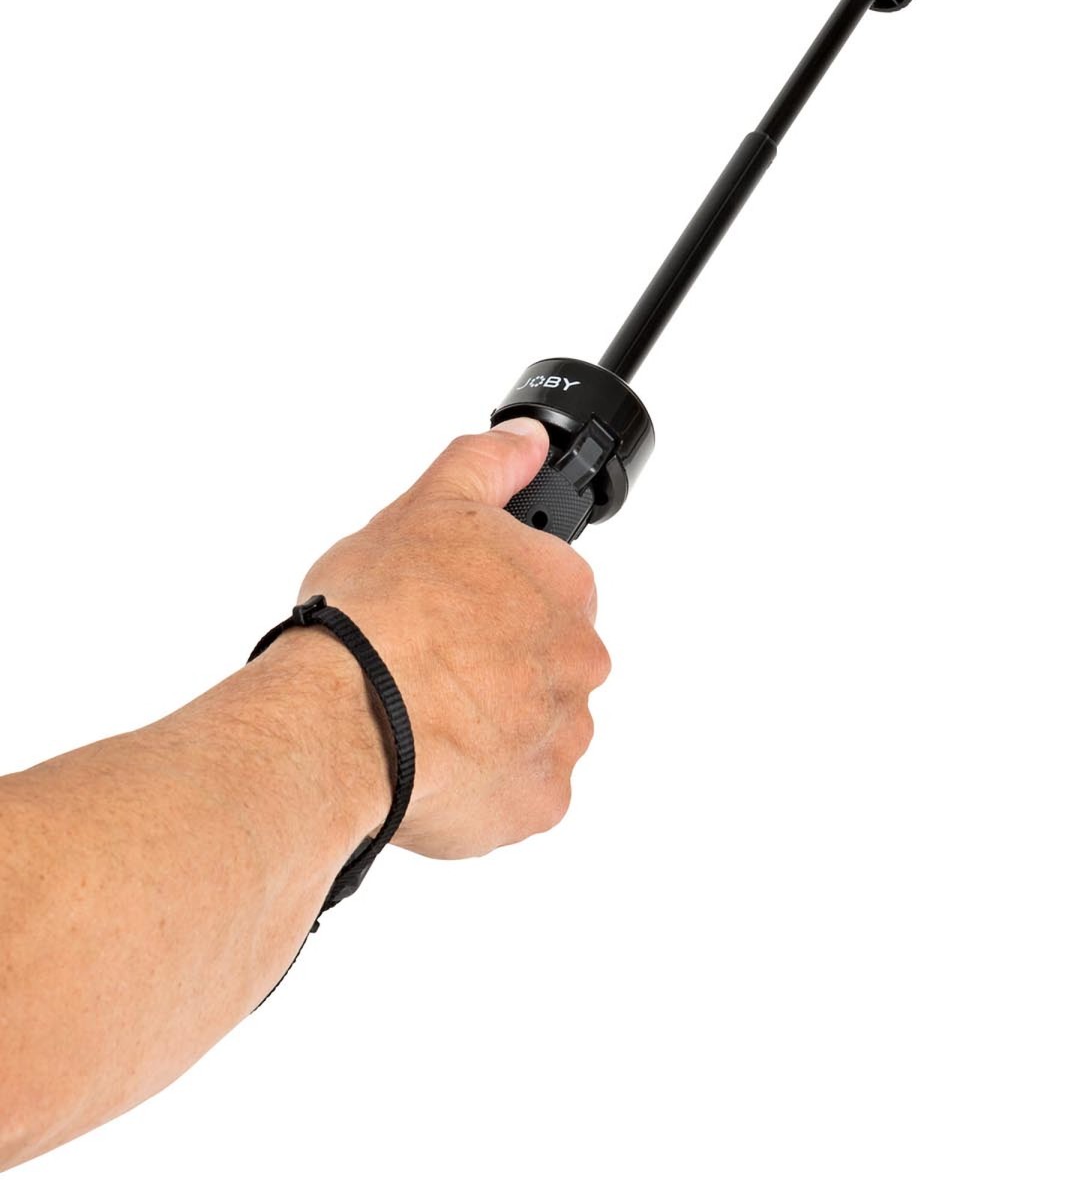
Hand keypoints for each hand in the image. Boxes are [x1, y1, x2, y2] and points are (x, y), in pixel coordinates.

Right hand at [293, 419, 609, 858]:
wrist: (342, 720)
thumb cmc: (376, 616)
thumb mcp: (425, 507)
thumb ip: (486, 463)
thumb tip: (528, 440)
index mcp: (562, 588)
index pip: (546, 590)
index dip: (490, 601)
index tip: (449, 613)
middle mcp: (578, 661)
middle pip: (545, 662)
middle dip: (495, 666)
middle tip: (428, 670)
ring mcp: (562, 735)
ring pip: (535, 729)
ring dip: (493, 728)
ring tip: (421, 721)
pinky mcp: (537, 803)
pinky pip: (520, 795)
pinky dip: (484, 788)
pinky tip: (435, 769)